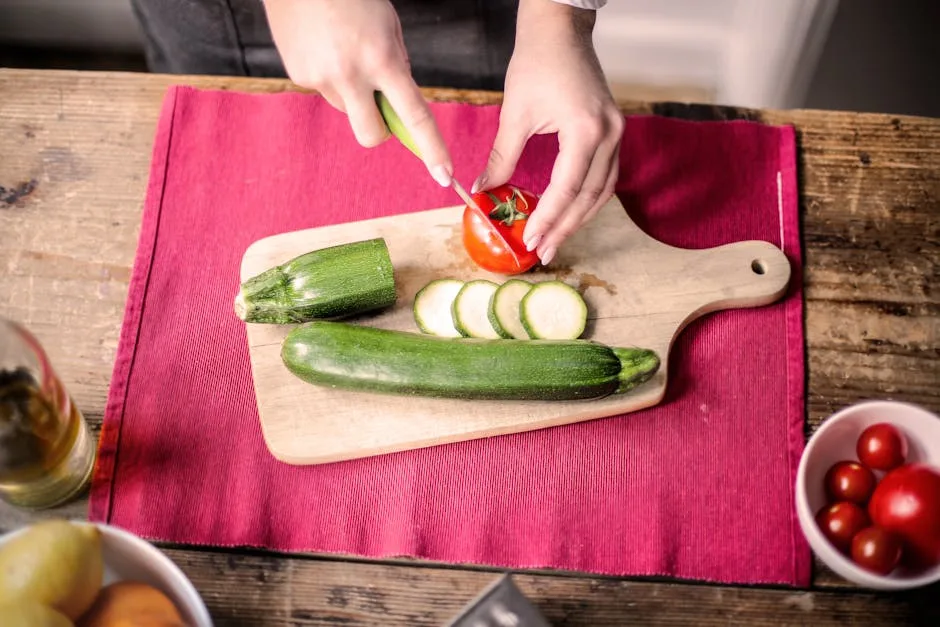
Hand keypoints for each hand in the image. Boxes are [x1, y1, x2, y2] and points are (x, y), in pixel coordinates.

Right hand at [263, 0, 453, 185]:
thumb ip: (396, 66)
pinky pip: (325, 90)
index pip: (414, 116)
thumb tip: (397, 104)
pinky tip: (324, 46)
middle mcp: (350, 75)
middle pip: (372, 135)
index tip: (444, 175)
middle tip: (381, 103)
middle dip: (381, 130)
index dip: (431, 148)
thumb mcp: (388, 25)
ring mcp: (320, 78)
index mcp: (380, 60)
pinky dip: (330, 75)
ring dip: (353, 93)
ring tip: (344, 50)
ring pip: (347, 109)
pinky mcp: (299, 75)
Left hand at [472, 0, 622, 264]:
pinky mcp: (614, 132)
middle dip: (565, 227)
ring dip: (579, 218)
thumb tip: (482, 193)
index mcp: (585, 130)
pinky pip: (605, 176)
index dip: (548, 218)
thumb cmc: (537, 63)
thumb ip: (502, 159)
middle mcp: (609, 135)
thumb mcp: (515, 114)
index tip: (529, 241)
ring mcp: (617, 134)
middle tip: (542, 252)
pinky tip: (569, 213)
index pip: (567, 188)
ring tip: (555, 240)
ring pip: (603, 191)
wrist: (560, 30)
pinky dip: (588, 199)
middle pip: (590, 197)